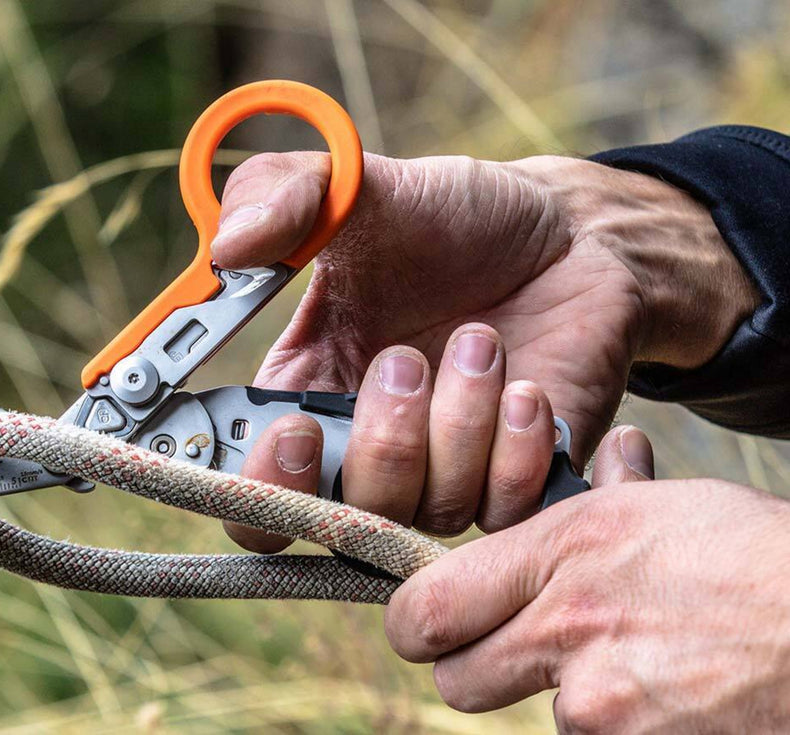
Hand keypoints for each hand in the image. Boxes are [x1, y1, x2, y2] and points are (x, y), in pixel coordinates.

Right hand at [214, 152, 756, 535]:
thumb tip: (227, 246)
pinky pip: (502, 504)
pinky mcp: (512, 483)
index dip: (259, 486)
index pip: (248, 494)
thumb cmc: (451, 217)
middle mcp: (361, 452)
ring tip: (480, 339)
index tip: (293, 428)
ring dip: (459, 419)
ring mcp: (440, 477)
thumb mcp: (360, 187)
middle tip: (404, 361)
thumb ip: (281, 194)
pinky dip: (514, 443)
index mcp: (300, 396)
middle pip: (336, 522)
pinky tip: (525, 384)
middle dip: (378, 448)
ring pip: (426, 508)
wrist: (567, 235)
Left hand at [383, 444, 789, 731]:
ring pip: (534, 714)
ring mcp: (600, 702)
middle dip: (477, 670)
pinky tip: (671, 698)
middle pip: (455, 680)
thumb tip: (610, 454)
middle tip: (520, 654)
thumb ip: (608, 494)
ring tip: (642, 666)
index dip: (420, 624)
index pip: (427, 608)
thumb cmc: (763, 562)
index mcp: (564, 550)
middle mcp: (567, 625)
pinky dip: (624, 727)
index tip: (433, 625)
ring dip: (571, 699)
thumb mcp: (673, 509)